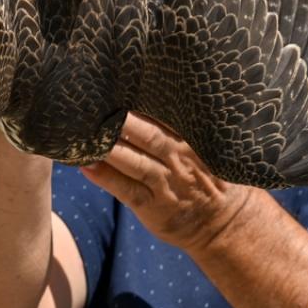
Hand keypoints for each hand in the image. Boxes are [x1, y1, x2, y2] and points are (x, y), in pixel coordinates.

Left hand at [81, 113, 258, 252]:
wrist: (225, 223)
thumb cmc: (207, 176)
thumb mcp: (205, 147)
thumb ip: (178, 127)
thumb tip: (145, 98)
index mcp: (191, 138)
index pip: (164, 114)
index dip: (142, 99)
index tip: (118, 83)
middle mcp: (178, 158)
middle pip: (146, 133)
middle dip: (121, 119)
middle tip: (94, 102)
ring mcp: (164, 182)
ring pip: (132, 160)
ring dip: (107, 146)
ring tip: (82, 131)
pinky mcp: (152, 205)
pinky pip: (124, 189)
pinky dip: (104, 176)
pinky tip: (84, 164)